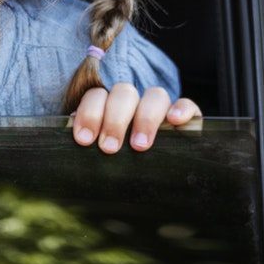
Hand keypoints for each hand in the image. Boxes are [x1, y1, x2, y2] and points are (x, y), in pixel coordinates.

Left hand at [71, 82, 201, 152]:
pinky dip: (182, 109)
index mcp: (108, 103)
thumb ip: (91, 140)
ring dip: (145, 118)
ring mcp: (160, 106)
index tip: (83, 139)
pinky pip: (188, 103)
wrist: (154, 169)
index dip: (89, 114)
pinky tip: (175, 121)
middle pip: (123, 93)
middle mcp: (133, 100)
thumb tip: (75, 141)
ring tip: (139, 145)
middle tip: (109, 148)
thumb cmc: (117, 158)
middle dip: (114, 120)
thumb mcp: (101, 148)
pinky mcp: (186, 115)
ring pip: (154, 95)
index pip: (96, 95)